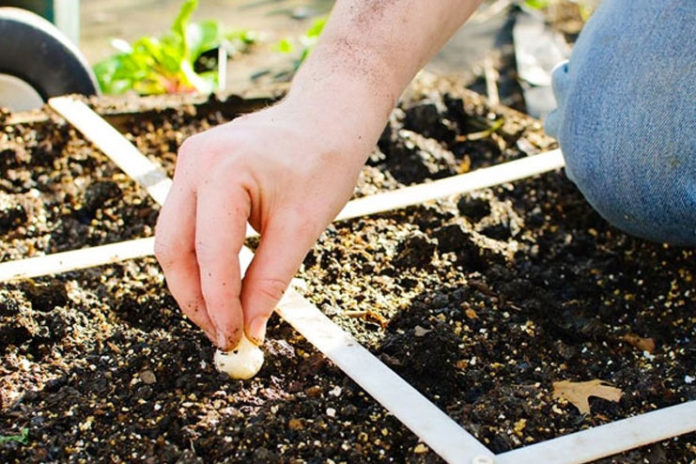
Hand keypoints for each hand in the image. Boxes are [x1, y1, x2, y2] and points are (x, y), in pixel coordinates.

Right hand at [154, 99, 368, 349]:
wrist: (327, 116)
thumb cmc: (324, 162)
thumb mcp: (302, 227)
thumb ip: (270, 280)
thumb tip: (250, 329)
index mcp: (222, 171)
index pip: (210, 253)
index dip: (219, 304)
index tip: (234, 338)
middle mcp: (194, 163)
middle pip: (173, 248)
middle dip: (194, 298)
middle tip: (221, 333)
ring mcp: (189, 162)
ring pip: (174, 238)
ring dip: (194, 280)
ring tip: (223, 314)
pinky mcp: (195, 169)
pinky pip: (186, 222)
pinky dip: (200, 256)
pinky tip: (222, 281)